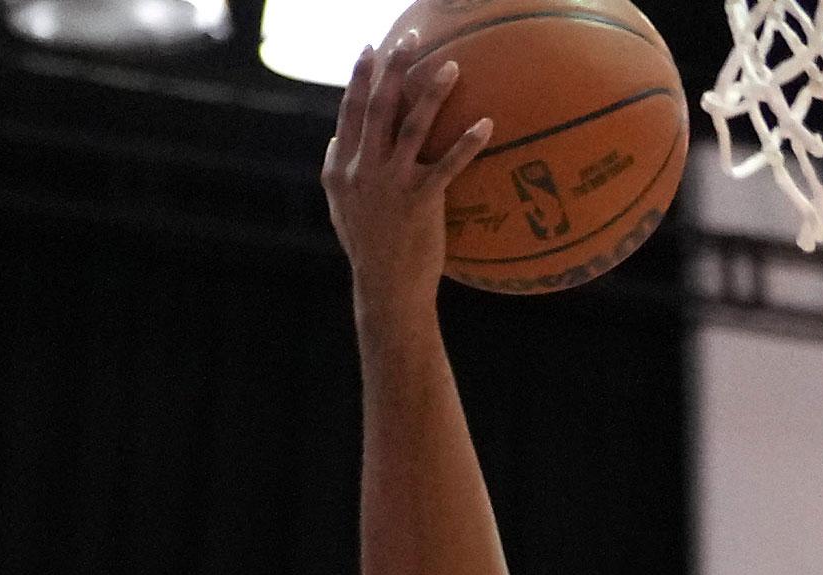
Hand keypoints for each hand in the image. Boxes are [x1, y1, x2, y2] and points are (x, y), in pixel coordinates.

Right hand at [322, 42, 490, 313]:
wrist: (386, 288)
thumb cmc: (367, 247)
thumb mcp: (339, 207)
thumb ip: (335, 169)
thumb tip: (335, 139)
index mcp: (343, 167)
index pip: (349, 112)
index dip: (358, 78)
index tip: (370, 48)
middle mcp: (363, 170)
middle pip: (378, 107)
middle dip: (394, 68)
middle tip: (411, 38)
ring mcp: (391, 184)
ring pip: (412, 127)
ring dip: (432, 93)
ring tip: (453, 66)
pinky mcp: (420, 201)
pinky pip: (448, 165)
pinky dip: (468, 143)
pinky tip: (487, 124)